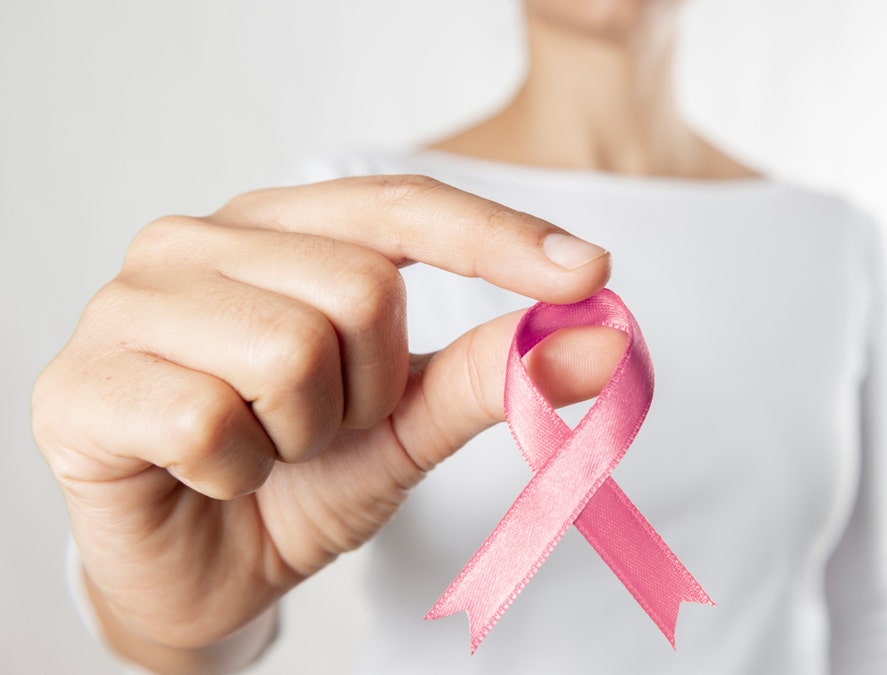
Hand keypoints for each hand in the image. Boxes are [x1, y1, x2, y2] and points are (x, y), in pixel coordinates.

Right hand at [32, 175, 619, 661]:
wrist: (205, 575)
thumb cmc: (301, 478)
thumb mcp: (407, 424)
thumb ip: (488, 375)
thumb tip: (599, 339)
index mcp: (279, 229)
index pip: (402, 205)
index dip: (499, 237)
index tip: (590, 274)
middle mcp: (197, 242)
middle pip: (359, 285)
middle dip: (369, 388)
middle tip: (321, 426)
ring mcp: (127, 303)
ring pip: (288, 349)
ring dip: (304, 431)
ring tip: (265, 447)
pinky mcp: (79, 384)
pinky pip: (207, 418)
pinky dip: (237, 471)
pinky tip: (208, 474)